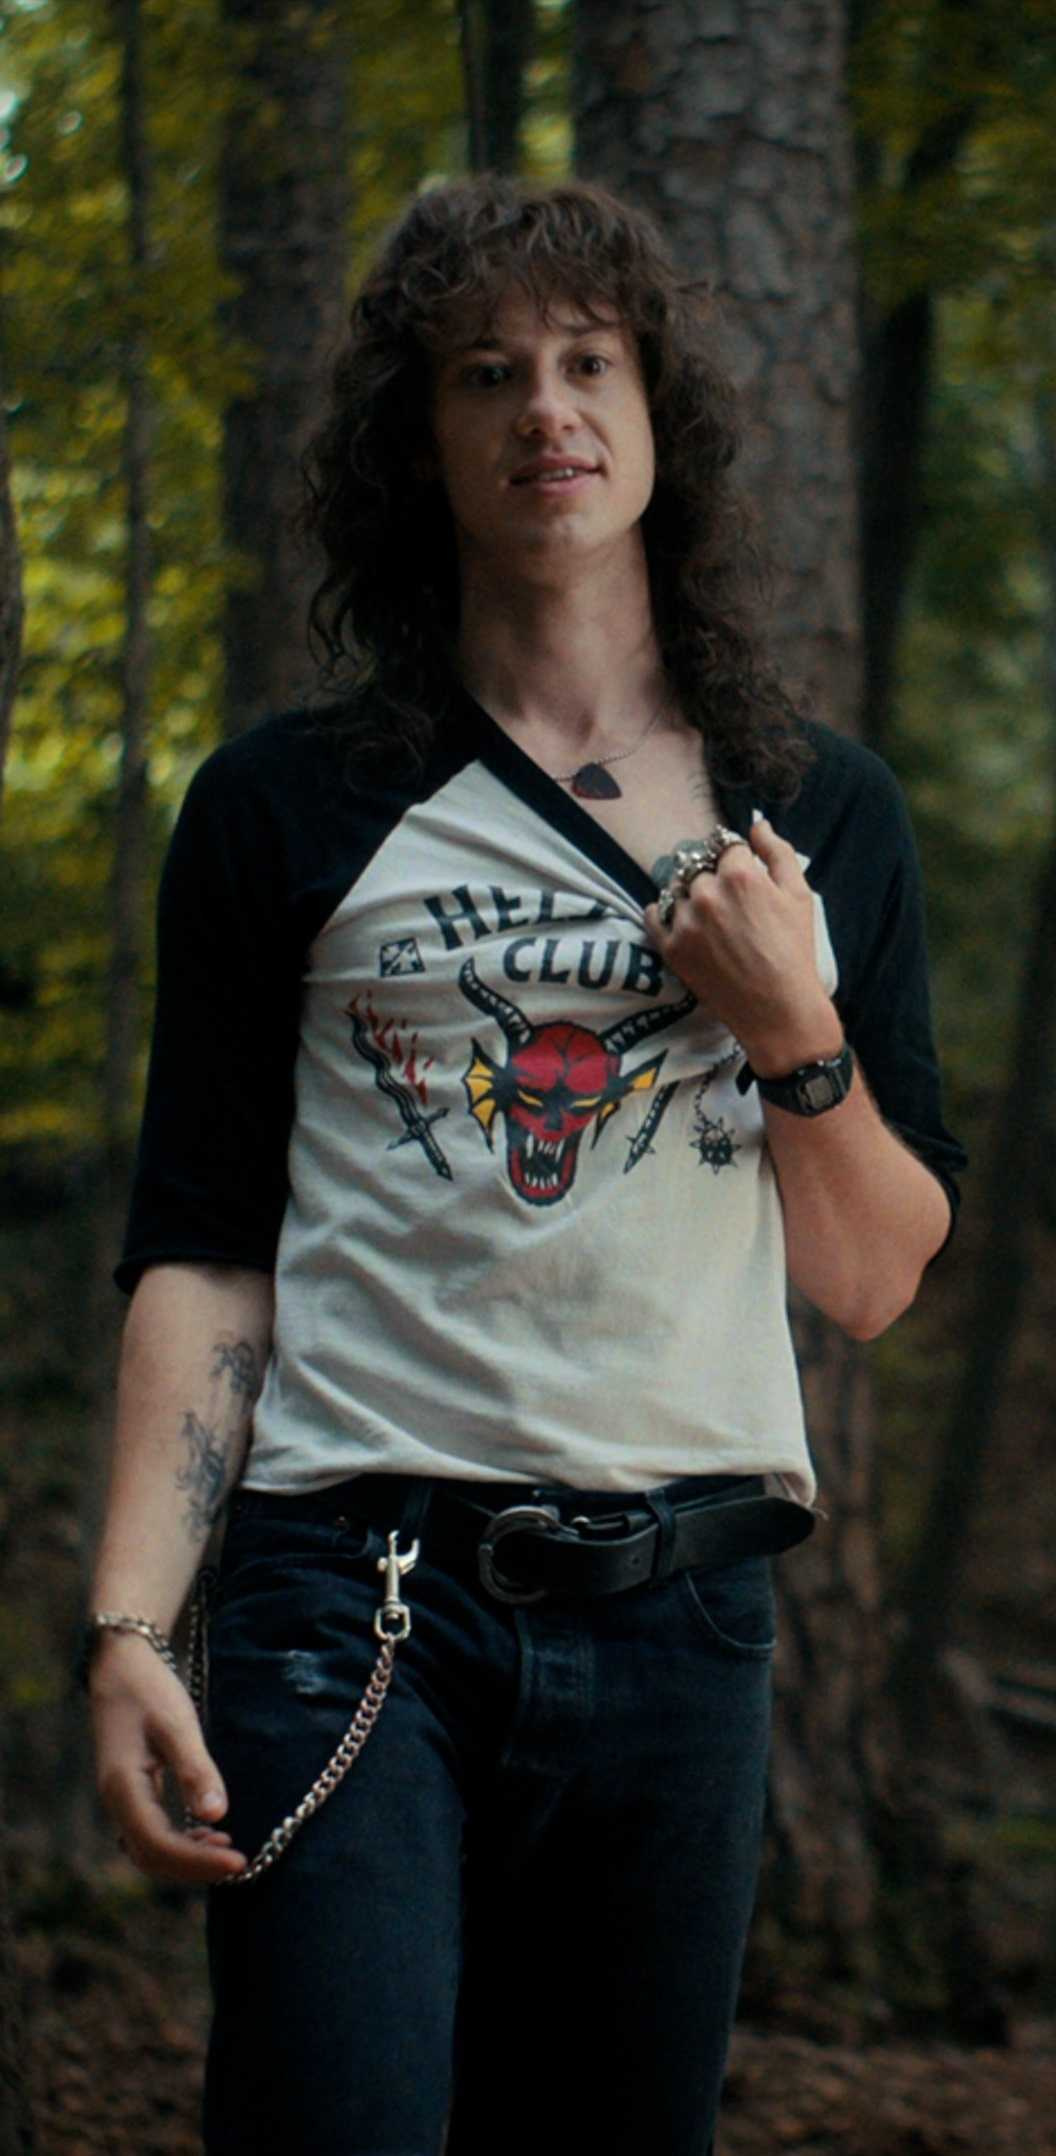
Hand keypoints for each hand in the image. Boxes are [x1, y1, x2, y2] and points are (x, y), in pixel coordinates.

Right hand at [89, 1632, 246, 1884]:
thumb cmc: (149, 1690)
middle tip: (240, 1864)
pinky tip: (208, 1831)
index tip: (238, 1862)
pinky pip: (151, 1832)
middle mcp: (116, 1801)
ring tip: (228, 1850)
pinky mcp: (132, 1792)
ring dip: (187, 1858)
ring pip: (149, 1850)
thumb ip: (195, 1769)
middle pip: (151, 1857)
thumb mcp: (177, 1724)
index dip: (197, 1860)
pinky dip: (179, 1842)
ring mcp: (121, 1799)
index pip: (158, 1844)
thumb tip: (216, 1815)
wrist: (121, 1664)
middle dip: (195, 1867)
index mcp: (122, 1787)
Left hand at [645, 819, 842, 1073]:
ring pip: (678, 890)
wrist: (778, 1010)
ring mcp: (684, 921)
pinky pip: (653, 914)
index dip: (736, 860)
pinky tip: (680, 921)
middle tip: (729, 905)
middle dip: (712, 878)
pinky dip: (663, 913)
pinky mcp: (670, 947)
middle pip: (700, 868)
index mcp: (739, 874)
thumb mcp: (799, 894)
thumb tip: (757, 825)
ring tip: (710, 920)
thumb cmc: (794, 951)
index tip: (742, 877)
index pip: (726, 847)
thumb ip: (777, 852)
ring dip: (690, 896)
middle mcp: (706, 893)